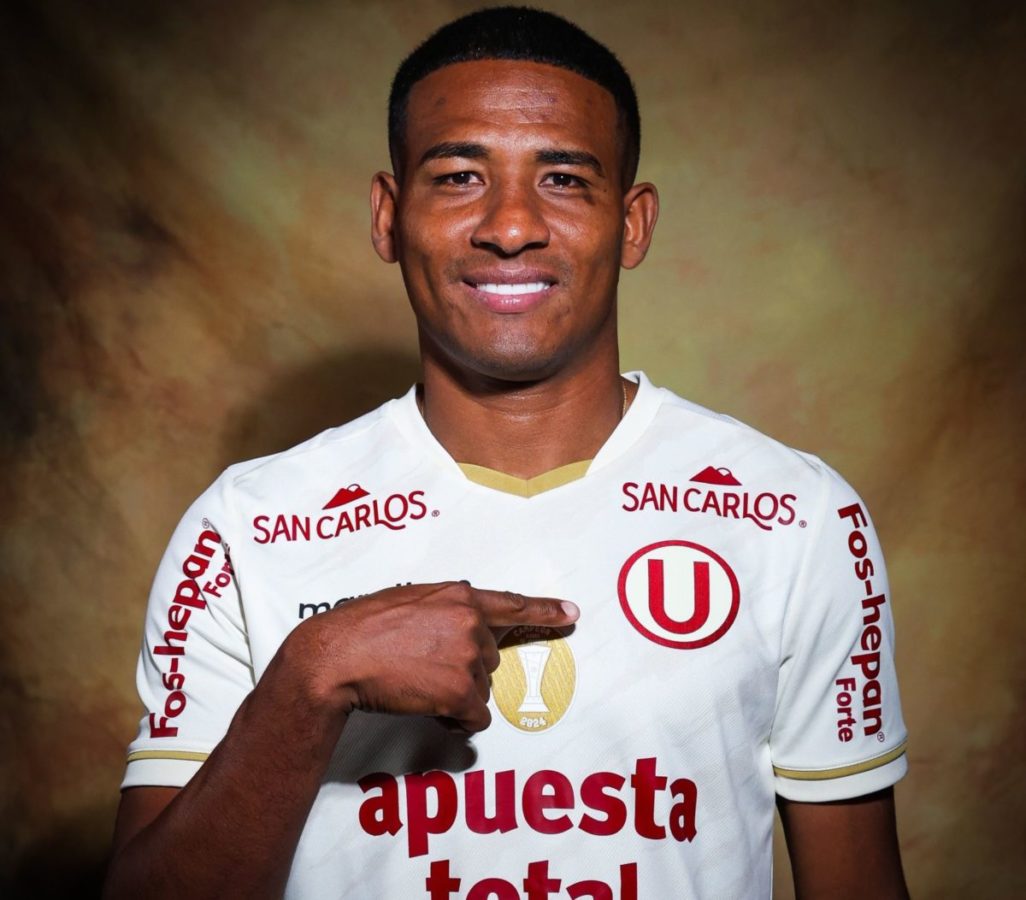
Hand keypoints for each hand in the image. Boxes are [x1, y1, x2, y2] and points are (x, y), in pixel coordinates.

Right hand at [292, 581, 578, 731]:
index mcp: (459, 596)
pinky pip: (474, 716)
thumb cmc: (361, 629)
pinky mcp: (461, 690)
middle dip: (463, 667)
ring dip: (455, 693)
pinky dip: (455, 719)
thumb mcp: (408, 601)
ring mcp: (468, 657)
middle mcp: (471, 623)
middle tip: (422, 666)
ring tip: (415, 683)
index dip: (545, 611)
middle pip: (489, 658)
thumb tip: (459, 626)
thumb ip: (442, 610)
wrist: (336, 657)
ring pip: (479, 688)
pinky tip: (426, 705)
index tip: (572, 613)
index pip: (511, 604)